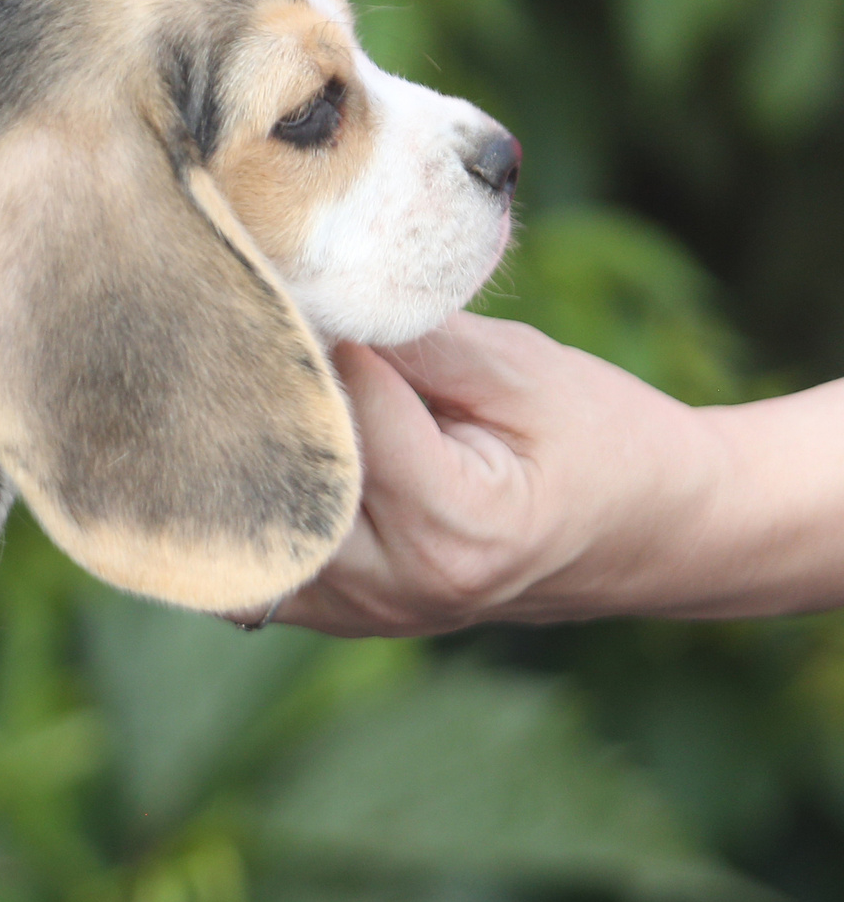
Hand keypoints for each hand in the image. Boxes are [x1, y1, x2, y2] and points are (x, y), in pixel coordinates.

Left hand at [274, 314, 725, 635]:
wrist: (650, 533)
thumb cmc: (600, 439)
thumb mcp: (525, 370)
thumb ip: (418, 341)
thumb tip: (317, 295)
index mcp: (455, 527)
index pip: (344, 417)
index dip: (321, 342)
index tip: (306, 288)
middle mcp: (398, 584)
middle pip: (284, 477)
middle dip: (269, 400)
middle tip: (257, 329)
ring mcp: (365, 612)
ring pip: (257, 522)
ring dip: (251, 452)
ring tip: (265, 383)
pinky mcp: (341, 613)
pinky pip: (262, 555)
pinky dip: (257, 498)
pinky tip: (270, 443)